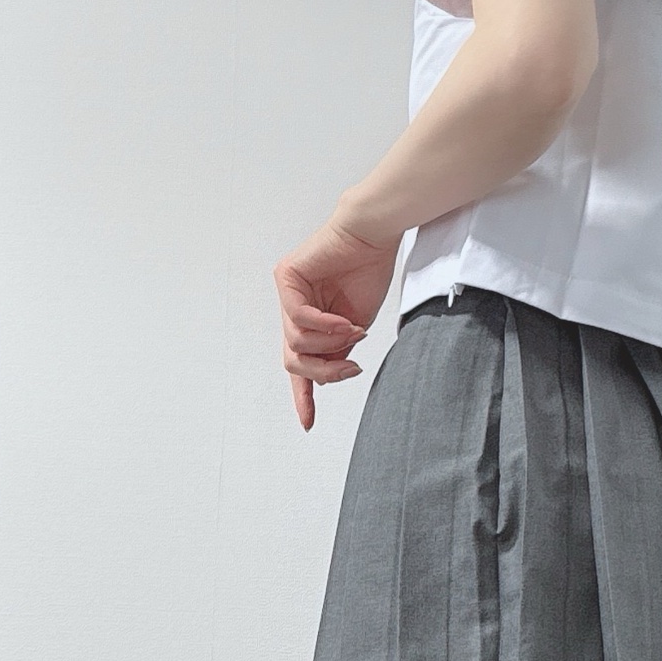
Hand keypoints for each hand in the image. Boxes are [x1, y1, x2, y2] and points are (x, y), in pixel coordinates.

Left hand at [274, 211, 400, 429]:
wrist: (374, 237)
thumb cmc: (368, 272)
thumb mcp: (355, 327)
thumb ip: (337, 352)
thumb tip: (324, 379)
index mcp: (310, 324)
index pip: (299, 366)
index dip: (303, 396)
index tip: (307, 423)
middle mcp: (294, 310)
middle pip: (294, 360)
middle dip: (323, 370)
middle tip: (349, 369)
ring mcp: (287, 294)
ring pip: (297, 343)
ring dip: (331, 344)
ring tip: (355, 331)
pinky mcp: (286, 278)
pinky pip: (300, 318)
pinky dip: (325, 326)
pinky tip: (346, 322)